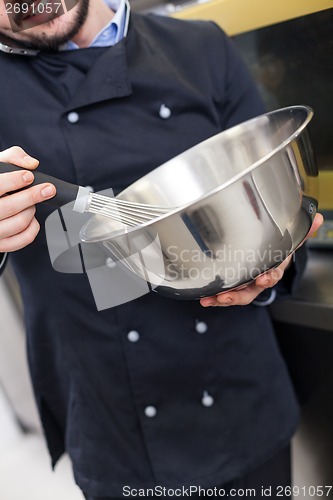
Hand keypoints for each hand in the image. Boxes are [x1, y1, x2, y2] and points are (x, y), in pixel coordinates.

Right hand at [0, 146, 55, 251]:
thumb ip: (12, 157)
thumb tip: (31, 164)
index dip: (14, 180)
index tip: (29, 176)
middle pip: (10, 207)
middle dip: (32, 196)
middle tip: (47, 189)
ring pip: (19, 222)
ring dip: (31, 210)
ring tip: (30, 203)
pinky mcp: (0, 244)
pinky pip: (23, 239)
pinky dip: (33, 227)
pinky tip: (30, 218)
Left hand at [200, 212, 323, 307]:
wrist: (271, 259)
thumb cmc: (277, 251)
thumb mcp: (289, 241)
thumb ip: (301, 232)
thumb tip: (318, 218)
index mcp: (272, 270)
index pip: (272, 276)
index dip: (268, 278)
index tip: (263, 279)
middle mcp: (258, 281)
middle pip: (249, 292)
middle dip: (237, 296)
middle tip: (226, 296)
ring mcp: (245, 285)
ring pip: (235, 295)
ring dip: (222, 299)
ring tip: (210, 300)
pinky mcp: (233, 285)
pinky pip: (225, 293)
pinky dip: (214, 297)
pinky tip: (204, 298)